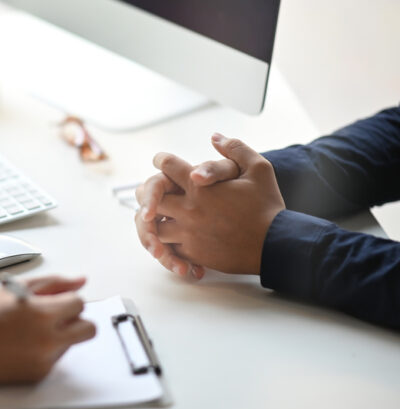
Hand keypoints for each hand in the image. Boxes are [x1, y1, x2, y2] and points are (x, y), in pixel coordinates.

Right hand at [0, 276, 95, 383]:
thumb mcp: (16, 289)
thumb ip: (54, 282)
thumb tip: (81, 281)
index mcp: (42, 314)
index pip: (79, 303)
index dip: (67, 299)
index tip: (54, 301)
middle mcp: (48, 340)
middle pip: (88, 328)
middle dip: (76, 320)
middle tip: (55, 317)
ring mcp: (45, 360)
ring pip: (72, 343)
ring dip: (60, 335)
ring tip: (30, 331)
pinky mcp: (39, 374)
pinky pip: (56, 358)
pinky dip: (45, 350)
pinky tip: (23, 344)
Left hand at [152, 133, 284, 273]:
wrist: (276, 245)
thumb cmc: (267, 207)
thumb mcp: (259, 169)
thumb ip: (235, 149)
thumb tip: (215, 137)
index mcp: (200, 187)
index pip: (167, 166)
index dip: (161, 160)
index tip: (161, 161)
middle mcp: (189, 209)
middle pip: (149, 197)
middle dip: (148, 191)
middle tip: (150, 191)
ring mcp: (188, 233)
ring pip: (152, 226)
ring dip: (151, 219)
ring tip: (154, 215)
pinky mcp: (192, 253)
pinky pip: (166, 247)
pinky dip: (164, 242)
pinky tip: (167, 237)